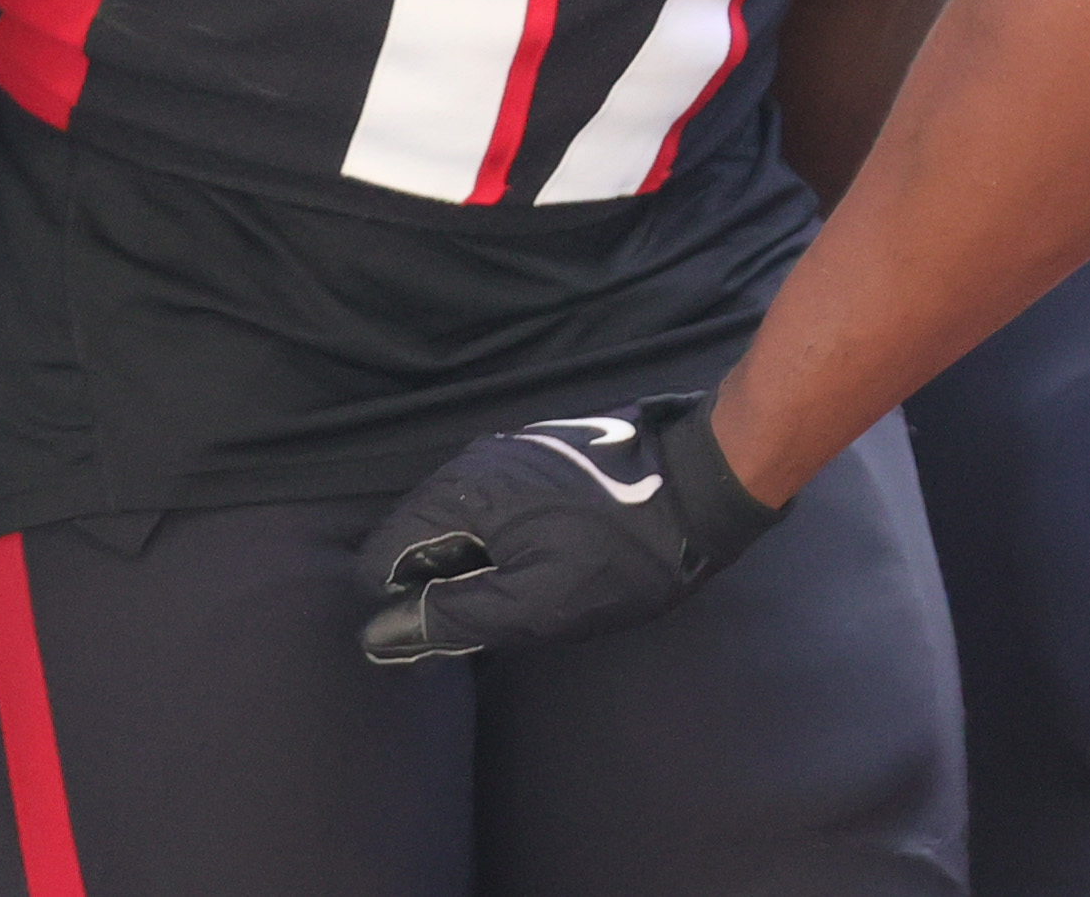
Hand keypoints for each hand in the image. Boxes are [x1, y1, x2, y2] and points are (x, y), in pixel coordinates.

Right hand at [355, 394, 782, 665]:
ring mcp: (514, 453)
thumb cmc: (625, 552)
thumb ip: (453, 617)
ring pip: (461, 524)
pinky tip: (547, 564)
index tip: (440, 636)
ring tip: (525, 595)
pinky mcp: (547, 457)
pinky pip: (498, 508)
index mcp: (461, 492)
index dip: (398, 606)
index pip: (383, 555)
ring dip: (475, 566)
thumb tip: (382, 633)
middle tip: (492, 621)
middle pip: (419, 538)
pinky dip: (504, 542)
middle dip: (439, 586)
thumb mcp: (534, 604)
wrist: (707, 482)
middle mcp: (476, 462)